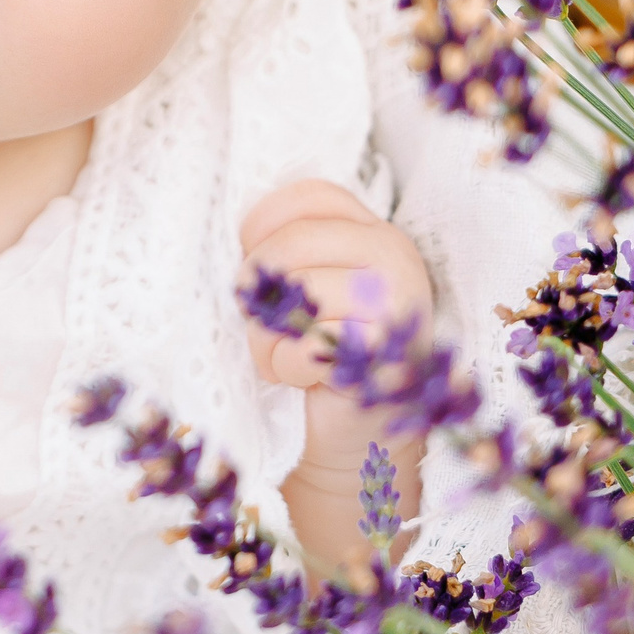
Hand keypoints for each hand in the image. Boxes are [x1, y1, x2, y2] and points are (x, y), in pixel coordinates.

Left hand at [240, 180, 433, 569]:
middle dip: (257, 291)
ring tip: (284, 357)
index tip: (260, 272)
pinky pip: (305, 347)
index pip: (306, 196)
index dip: (263, 231)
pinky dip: (286, 370)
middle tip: (267, 325)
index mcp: (372, 230)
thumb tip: (235, 236)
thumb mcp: (293, 289)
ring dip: (267, 338)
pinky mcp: (385, 354)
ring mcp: (397, 302)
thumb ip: (278, 251)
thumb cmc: (312, 356)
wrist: (347, 436)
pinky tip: (303, 381)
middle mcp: (394, 254)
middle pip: (289, 244)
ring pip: (295, 294)